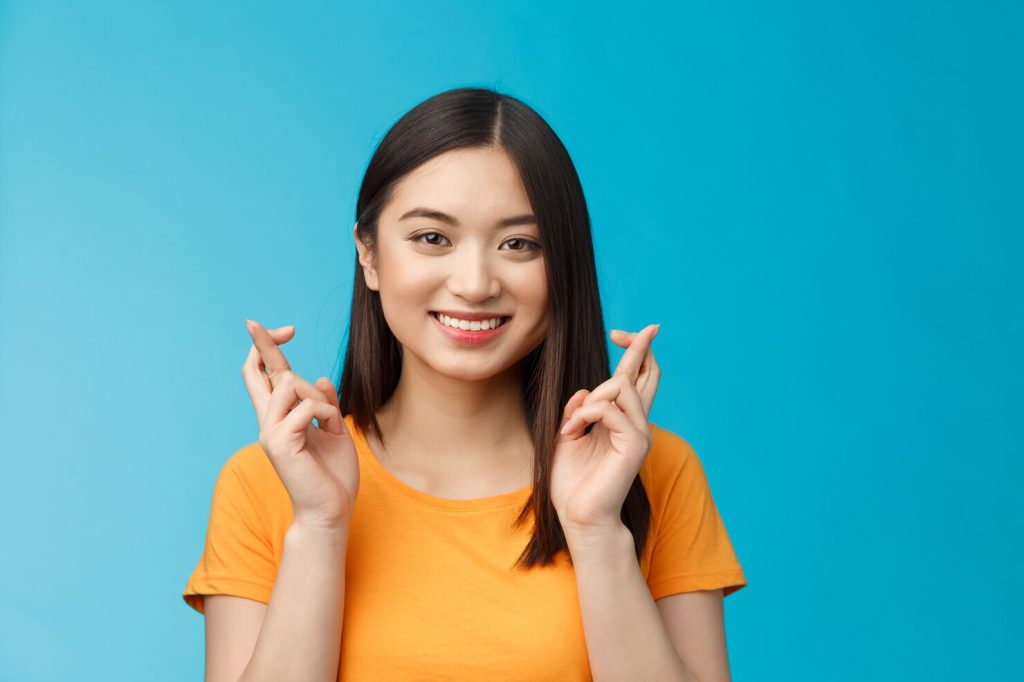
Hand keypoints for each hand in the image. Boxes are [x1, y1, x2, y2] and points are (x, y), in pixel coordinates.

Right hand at [242, 319, 358, 529]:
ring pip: (289, 383)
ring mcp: (270, 432)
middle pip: (260, 372)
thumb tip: (321, 379)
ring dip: (318, 394)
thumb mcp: (334, 430)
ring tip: (329, 421)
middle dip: (269, 343)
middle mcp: (268, 423)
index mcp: (280, 419)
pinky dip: (327, 413)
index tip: (263, 326)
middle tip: (289, 328)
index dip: (262, 349)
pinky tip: (332, 430)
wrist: (332, 510)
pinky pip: (307, 407)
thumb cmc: (333, 475)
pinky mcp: (279, 443)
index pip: (262, 377)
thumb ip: (325, 404)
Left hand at [550, 323, 661, 536]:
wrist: (579, 517)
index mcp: (621, 421)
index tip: (624, 331)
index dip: (636, 351)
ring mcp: (639, 433)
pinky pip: (610, 409)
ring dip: (590, 399)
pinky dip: (585, 414)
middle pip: (647, 373)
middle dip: (637, 346)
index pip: (637, 379)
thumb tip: (583, 391)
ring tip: (573, 425)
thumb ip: (576, 411)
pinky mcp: (634, 444)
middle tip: (620, 331)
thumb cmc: (572, 483)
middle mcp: (636, 424)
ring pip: (622, 386)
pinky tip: (573, 432)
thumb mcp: (567, 436)